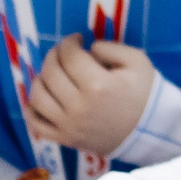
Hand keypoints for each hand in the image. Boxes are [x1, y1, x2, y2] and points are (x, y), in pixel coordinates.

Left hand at [22, 37, 157, 159]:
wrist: (149, 132)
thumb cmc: (144, 95)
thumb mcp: (137, 62)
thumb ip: (110, 48)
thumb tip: (87, 50)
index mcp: (97, 85)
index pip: (69, 55)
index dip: (69, 42)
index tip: (77, 40)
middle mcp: (78, 106)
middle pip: (50, 72)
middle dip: (54, 55)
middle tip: (64, 53)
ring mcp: (69, 125)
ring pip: (37, 96)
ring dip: (41, 78)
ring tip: (53, 74)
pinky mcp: (65, 139)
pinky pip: (36, 124)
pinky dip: (31, 109)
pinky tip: (41, 97)